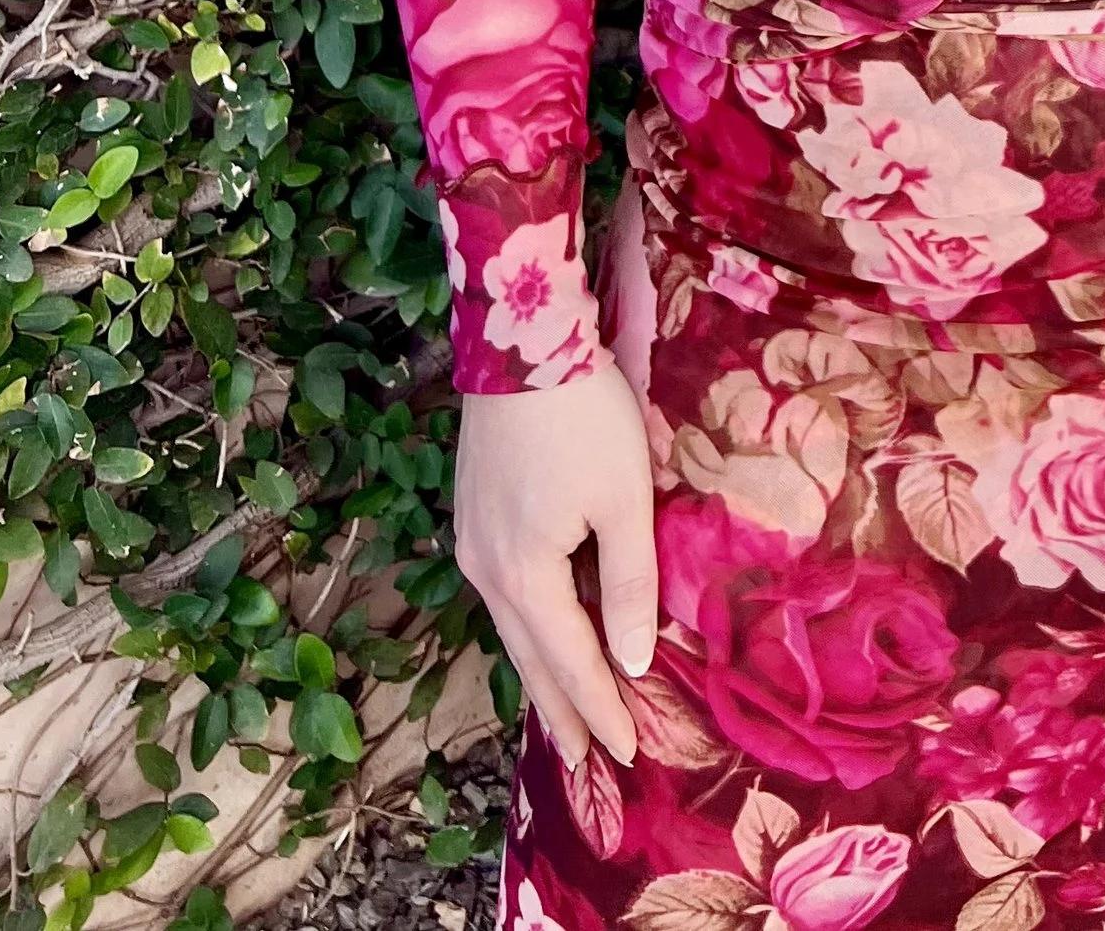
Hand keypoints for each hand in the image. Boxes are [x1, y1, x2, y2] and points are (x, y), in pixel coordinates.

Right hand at [455, 362, 657, 767]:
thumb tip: (631, 661)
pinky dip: (530, 628)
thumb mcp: (623, 500)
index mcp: (525, 575)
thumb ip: (629, 584)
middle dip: (562, 711)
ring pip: (513, 627)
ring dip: (542, 672)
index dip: (601, 710)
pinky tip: (543, 632)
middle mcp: (486, 569)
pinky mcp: (475, 513)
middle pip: (530, 658)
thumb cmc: (583, 417)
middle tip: (586, 764)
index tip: (626, 756)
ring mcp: (473, 541)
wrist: (521, 339)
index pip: (571, 662)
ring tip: (565, 715)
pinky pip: (506, 593)